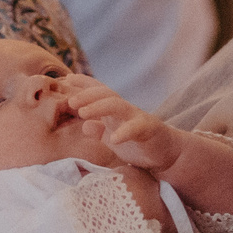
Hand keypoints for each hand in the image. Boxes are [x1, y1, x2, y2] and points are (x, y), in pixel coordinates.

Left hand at [57, 74, 181, 171]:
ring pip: (117, 105)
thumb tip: (85, 125)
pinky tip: (113, 138)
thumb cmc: (137, 143)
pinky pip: (136, 127)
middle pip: (105, 94)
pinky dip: (124, 132)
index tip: (66, 79)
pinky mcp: (149, 129)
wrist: (166, 153)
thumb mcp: (113, 138)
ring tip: (83, 113)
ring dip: (99, 107)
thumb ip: (99, 131)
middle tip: (70, 101)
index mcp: (113, 110)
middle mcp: (124, 109)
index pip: (98, 92)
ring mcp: (137, 117)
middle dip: (86, 95)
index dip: (83, 84)